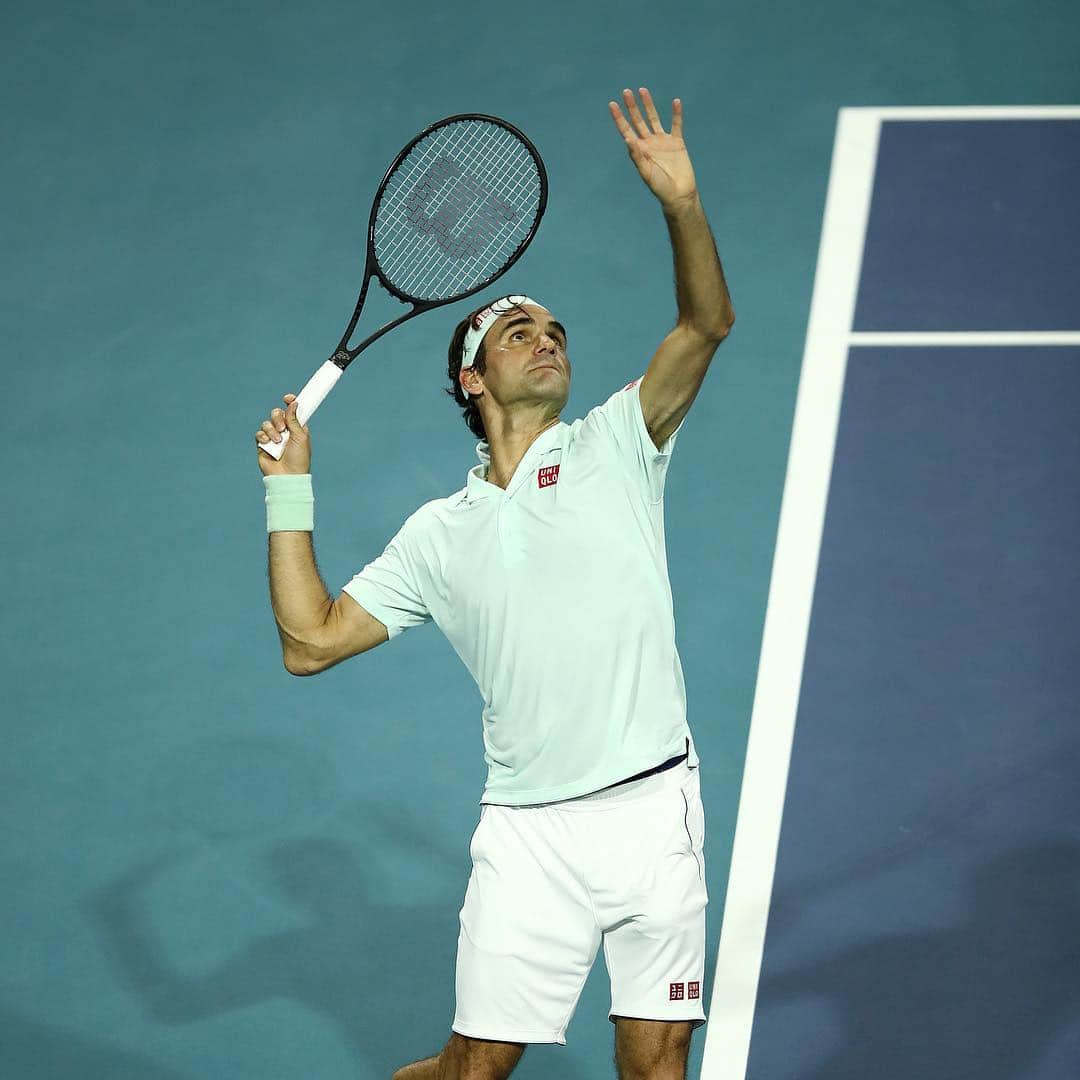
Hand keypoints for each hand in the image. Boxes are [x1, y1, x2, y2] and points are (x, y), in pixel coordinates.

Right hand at [256, 394, 311, 475]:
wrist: (287, 475)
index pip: (291, 411)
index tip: (287, 398)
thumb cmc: (299, 458)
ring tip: (278, 441)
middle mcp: (284, 431)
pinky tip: (269, 444)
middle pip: (277, 413)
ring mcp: (273, 437)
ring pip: (267, 422)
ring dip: (272, 430)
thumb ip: (295, 419)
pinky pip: (259, 433)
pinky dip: (264, 437)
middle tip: (283, 428)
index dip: (290, 402)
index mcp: (296, 428)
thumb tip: (294, 403)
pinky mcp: (263, 444)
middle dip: (278, 418)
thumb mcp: (301, 436)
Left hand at [608, 87, 697, 210]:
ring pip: (654, 118)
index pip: (626, 130)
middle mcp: (649, 143)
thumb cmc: (660, 187)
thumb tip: (627, 139)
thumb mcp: (645, 172)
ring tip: (643, 90)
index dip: (619, 118)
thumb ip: (637, 156)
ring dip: (648, 105)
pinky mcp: (677, 142)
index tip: (612, 104)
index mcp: (639, 150)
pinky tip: (676, 102)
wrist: (679, 194)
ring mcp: (663, 142)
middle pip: (638, 121)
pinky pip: (677, 124)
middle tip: (626, 91)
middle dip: (632, 107)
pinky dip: (676, 114)